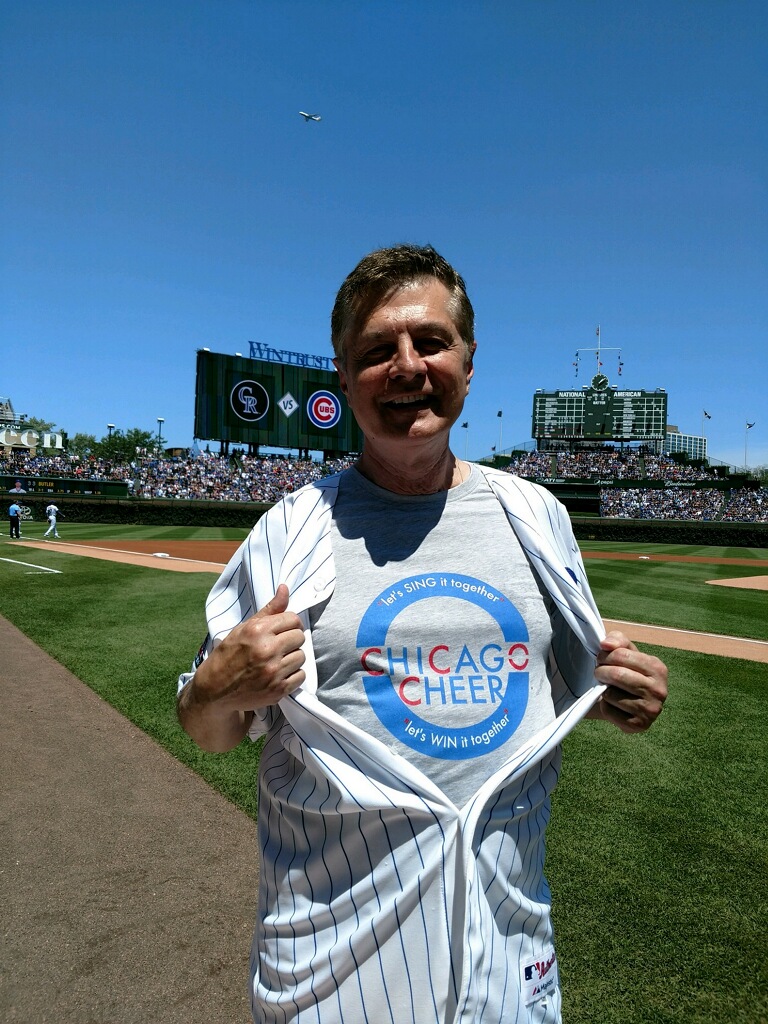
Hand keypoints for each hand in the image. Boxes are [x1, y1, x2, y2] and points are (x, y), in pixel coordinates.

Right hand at [178, 584, 306, 751]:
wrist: (215, 690)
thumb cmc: (229, 655)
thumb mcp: (244, 628)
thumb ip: (269, 610)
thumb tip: (285, 588)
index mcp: (258, 631)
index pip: (293, 619)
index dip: (289, 624)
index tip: (281, 631)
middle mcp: (267, 650)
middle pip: (300, 637)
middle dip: (291, 640)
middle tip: (278, 646)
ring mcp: (273, 671)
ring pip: (302, 657)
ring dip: (292, 658)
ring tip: (277, 660)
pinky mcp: (277, 690)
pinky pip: (300, 676)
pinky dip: (292, 675)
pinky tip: (278, 674)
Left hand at [590, 631, 667, 732]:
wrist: (629, 701)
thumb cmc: (627, 671)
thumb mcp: (626, 651)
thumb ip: (617, 640)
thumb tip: (606, 644)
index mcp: (658, 668)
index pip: (622, 655)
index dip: (605, 655)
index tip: (601, 658)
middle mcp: (659, 690)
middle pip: (617, 675)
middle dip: (600, 671)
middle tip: (598, 672)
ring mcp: (651, 710)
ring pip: (611, 694)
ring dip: (602, 689)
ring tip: (607, 687)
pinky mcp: (638, 725)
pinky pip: (609, 711)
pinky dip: (605, 706)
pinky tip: (613, 703)